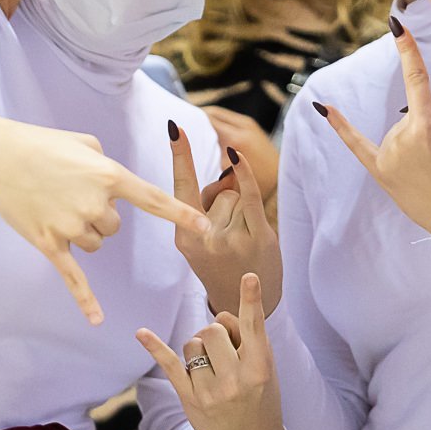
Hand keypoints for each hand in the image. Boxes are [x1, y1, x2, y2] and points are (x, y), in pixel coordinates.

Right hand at [0, 112, 210, 324]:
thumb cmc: (42, 144)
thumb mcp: (85, 143)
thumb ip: (107, 166)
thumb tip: (113, 185)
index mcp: (110, 175)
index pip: (153, 200)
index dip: (181, 214)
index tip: (205, 227)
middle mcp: (95, 203)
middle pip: (114, 227)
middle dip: (98, 215)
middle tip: (70, 193)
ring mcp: (72, 225)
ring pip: (95, 244)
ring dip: (81, 232)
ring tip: (55, 206)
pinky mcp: (50, 242)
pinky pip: (73, 276)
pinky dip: (85, 299)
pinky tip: (96, 320)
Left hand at [138, 272, 281, 429]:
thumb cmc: (259, 397)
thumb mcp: (265, 369)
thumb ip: (247, 339)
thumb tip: (219, 315)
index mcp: (260, 368)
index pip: (255, 327)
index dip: (251, 300)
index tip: (249, 276)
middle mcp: (235, 379)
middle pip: (213, 329)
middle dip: (216, 333)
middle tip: (225, 352)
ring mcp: (210, 390)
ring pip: (192, 342)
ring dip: (199, 347)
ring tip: (213, 367)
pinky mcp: (189, 397)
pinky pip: (169, 364)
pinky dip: (154, 346)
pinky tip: (141, 333)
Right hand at [169, 119, 280, 311]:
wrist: (245, 302)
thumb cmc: (221, 265)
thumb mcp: (199, 241)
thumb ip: (205, 207)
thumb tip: (226, 171)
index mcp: (184, 238)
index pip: (180, 188)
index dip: (180, 156)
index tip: (174, 127)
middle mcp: (203, 237)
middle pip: (216, 191)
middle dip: (225, 203)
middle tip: (229, 238)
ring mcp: (230, 238)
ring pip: (235, 194)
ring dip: (242, 209)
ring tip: (243, 241)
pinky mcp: (256, 237)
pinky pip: (250, 195)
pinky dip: (244, 173)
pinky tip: (236, 156)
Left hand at [313, 20, 430, 243]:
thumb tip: (428, 97)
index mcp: (427, 125)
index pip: (417, 78)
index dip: (408, 50)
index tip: (396, 24)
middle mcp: (402, 139)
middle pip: (411, 114)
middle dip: (429, 128)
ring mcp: (388, 158)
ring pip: (398, 132)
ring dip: (415, 144)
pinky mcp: (380, 174)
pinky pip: (357, 145)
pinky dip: (340, 127)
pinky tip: (322, 107)